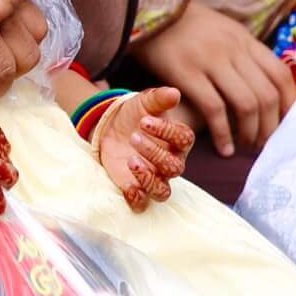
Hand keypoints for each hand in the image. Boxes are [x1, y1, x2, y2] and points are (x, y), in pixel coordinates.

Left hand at [95, 86, 194, 211]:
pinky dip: (136, 198)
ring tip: (130, 161)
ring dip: (148, 179)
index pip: (183, 139)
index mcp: (178, 141)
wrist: (111, 129)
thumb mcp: (144, 103)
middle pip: (174, 167)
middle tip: (133, 137)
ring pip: (163, 190)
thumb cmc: (135, 116)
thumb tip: (174, 92)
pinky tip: (127, 185)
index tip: (144, 120)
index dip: (167, 131)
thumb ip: (159, 98)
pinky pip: (143, 203)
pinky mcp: (137, 189)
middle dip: (154, 153)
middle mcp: (171, 162)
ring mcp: (155, 178)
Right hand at [136, 2, 295, 157]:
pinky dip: (223, 134)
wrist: (149, 11)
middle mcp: (233, 49)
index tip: (286, 125)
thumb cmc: (186, 28)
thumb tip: (266, 86)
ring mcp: (210, 59)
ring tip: (246, 147)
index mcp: (244, 39)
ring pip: (246, 104)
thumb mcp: (222, 31)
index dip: (289, 104)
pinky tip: (224, 148)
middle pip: (267, 94)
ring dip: (251, 133)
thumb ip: (243, 54)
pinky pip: (214, 109)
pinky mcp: (186, 72)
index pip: (280, 74)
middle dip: (271, 126)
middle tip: (264, 144)